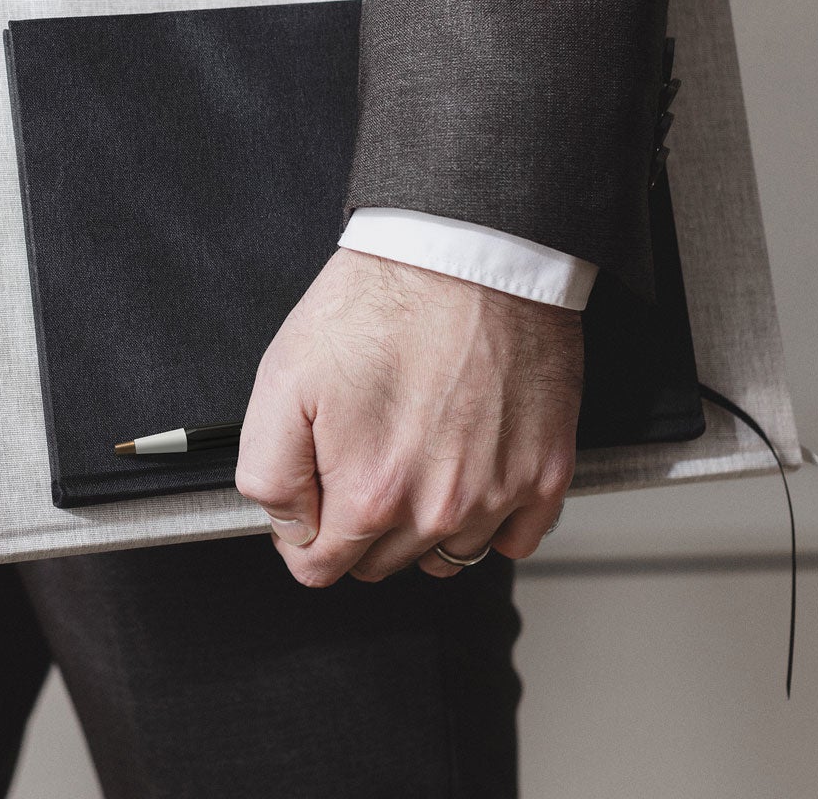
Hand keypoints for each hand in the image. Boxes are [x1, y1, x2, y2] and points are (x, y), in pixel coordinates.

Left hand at [235, 247, 582, 585]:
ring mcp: (500, 493)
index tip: (314, 489)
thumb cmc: (382, 301)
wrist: (467, 250)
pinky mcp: (547, 470)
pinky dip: (491, 517)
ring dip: (423, 522)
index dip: (304, 528)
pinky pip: (515, 538)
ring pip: (446, 555)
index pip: (320, 567)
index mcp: (372, 492)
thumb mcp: (283, 377)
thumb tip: (287, 528)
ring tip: (416, 449)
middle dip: (359, 523)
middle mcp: (441, 508)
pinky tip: (469, 465)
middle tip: (362, 450)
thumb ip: (270, 473)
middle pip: (381, 563)